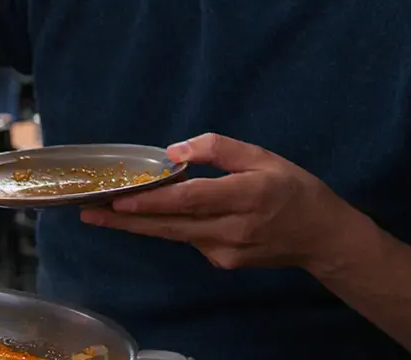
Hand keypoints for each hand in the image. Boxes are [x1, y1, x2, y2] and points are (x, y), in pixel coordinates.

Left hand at [81, 133, 356, 271]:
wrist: (322, 237)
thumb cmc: (292, 188)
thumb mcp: (262, 156)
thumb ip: (219, 149)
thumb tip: (175, 152)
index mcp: (246, 196)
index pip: (190, 200)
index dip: (152, 202)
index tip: (118, 200)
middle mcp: (232, 229)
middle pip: (170, 226)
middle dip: (126, 220)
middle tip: (88, 213)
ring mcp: (226, 252)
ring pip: (174, 235)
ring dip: (138, 224)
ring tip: (101, 214)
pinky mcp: (224, 261)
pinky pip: (189, 238)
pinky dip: (167, 226)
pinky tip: (147, 214)